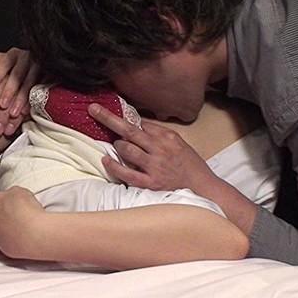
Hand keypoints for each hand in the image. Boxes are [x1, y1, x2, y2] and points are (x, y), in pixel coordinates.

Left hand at [0, 47, 39, 136]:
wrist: (41, 67)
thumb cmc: (17, 67)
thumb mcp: (3, 60)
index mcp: (14, 55)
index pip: (3, 64)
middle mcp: (27, 60)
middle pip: (16, 77)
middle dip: (7, 93)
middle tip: (0, 107)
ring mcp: (38, 69)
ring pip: (28, 85)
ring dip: (20, 100)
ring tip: (12, 114)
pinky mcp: (47, 79)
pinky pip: (38, 93)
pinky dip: (30, 104)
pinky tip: (24, 114)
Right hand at [0, 187, 46, 259]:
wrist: (36, 234)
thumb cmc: (20, 243)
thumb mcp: (0, 246)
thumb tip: (1, 234)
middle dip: (0, 209)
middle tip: (13, 219)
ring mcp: (2, 196)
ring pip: (5, 197)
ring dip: (12, 202)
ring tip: (24, 215)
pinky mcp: (15, 190)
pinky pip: (18, 192)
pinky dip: (23, 197)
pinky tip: (29, 208)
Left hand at [88, 103, 219, 193]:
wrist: (204, 189)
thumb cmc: (190, 166)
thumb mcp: (179, 144)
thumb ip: (158, 135)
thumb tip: (138, 126)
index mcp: (167, 137)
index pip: (140, 122)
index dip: (122, 115)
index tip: (108, 108)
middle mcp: (160, 149)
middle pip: (129, 130)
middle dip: (109, 118)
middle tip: (94, 110)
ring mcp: (154, 167)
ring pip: (126, 149)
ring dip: (117, 145)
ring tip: (116, 146)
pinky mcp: (150, 183)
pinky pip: (127, 173)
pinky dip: (114, 166)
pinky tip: (106, 160)